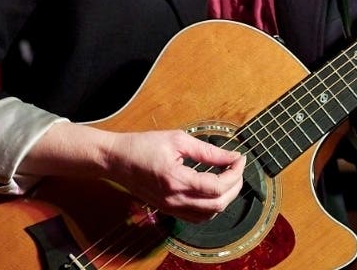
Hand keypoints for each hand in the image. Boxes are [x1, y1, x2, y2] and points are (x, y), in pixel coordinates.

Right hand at [104, 129, 246, 222]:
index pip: (216, 186)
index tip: (240, 158)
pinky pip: (197, 217)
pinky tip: (214, 192)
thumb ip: (207, 151)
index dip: (234, 173)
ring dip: (225, 198)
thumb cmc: (143, 146)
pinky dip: (211, 207)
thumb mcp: (177, 140)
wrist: (117, 160)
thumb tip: (231, 156)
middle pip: (217, 204)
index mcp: (176, 179)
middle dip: (235, 186)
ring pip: (209, 215)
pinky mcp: (168, 210)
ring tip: (229, 178)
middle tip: (238, 168)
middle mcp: (174, 199)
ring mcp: (171, 207)